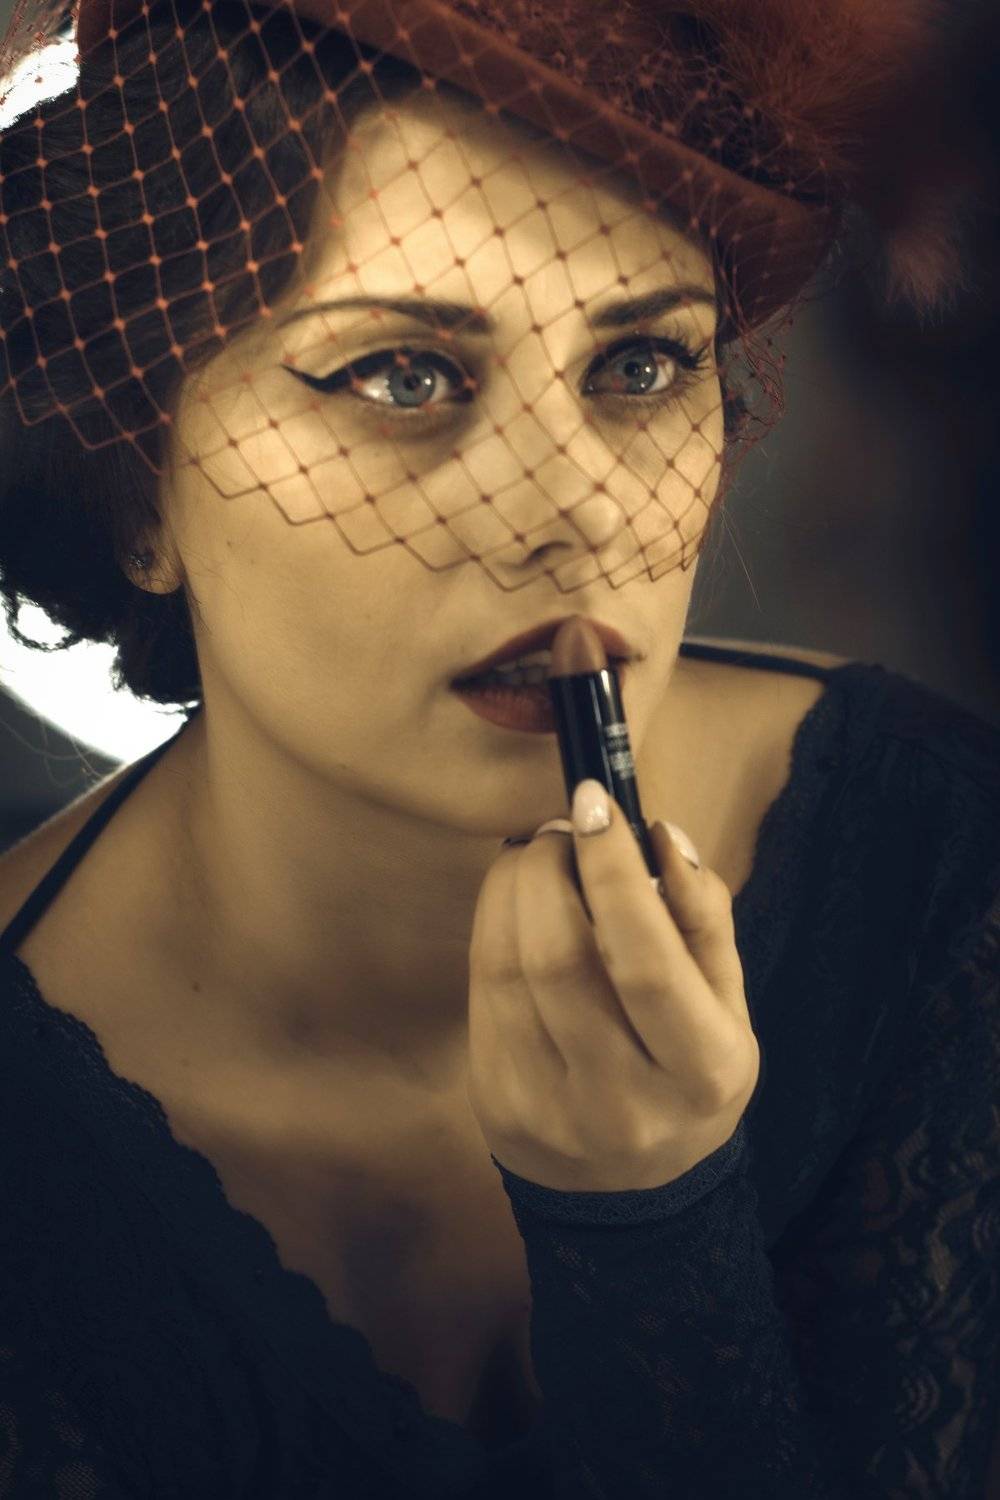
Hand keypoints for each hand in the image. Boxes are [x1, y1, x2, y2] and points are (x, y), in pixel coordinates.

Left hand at [466, 788, 759, 1191]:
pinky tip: (515, 900)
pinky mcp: (495, 1101)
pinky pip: (483, 990)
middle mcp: (623, 1101)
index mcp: (701, 1071)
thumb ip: (705, 919)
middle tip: (562, 827)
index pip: (645, 959)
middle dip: (549, 869)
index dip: (613, 872)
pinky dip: (493, 924)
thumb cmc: (685, 1072)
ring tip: (537, 854)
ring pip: (507, 968)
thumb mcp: (727, 1006)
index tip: (597, 803)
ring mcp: (549, 1108)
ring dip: (512, 886)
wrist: (627, 1190)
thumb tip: (660, 837)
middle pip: (559, 958)